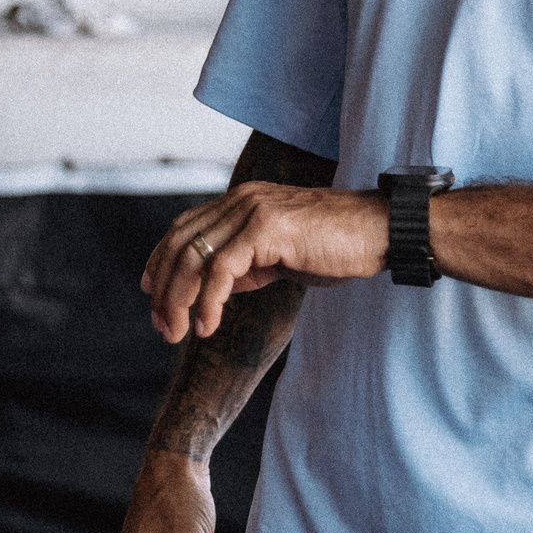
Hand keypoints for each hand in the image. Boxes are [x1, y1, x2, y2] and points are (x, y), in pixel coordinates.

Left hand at [142, 182, 385, 343]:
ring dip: (178, 299)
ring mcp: (251, 210)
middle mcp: (240, 200)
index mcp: (240, 202)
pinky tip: (206, 326)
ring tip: (177, 332)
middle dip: (163, 287)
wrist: (381, 230)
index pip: (184, 228)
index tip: (151, 294)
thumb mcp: (280, 256)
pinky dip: (207, 301)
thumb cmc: (336, 246)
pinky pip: (221, 269)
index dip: (161, 261)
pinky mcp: (266, 228)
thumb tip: (213, 289)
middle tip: (162, 326)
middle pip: (180, 243)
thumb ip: (245, 265)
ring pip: (193, 256)